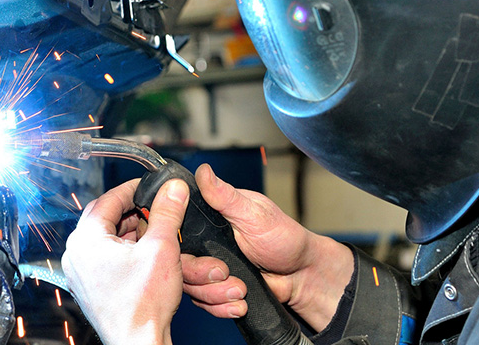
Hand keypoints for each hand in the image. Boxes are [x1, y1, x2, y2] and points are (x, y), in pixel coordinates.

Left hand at [61, 178, 189, 344]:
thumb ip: (167, 212)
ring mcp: (80, 273)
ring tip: (154, 232)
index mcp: (86, 239)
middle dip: (132, 211)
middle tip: (155, 208)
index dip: (132, 189)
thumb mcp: (161, 248)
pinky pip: (103, 258)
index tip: (149, 185)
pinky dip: (123, 250)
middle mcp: (76, 254)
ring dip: (129, 231)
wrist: (139, 342)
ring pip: (104, 239)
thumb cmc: (143, 305)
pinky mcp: (89, 287)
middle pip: (104, 218)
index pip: (107, 199)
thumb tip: (173, 189)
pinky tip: (145, 254)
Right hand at [182, 164, 353, 332]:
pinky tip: (238, 301)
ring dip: (215, 292)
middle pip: (180, 260)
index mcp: (211, 216)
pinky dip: (220, 305)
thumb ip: (225, 196)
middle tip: (224, 273)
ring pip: (190, 284)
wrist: (301, 277)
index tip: (198, 252)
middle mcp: (206, 241)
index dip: (179, 242)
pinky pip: (202, 301)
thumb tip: (204, 171)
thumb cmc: (284, 239)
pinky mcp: (214, 288)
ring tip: (239, 289)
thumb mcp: (255, 214)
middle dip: (201, 274)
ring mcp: (209, 266)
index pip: (177, 226)